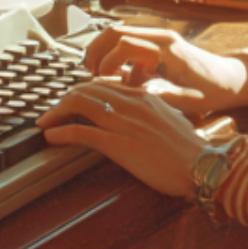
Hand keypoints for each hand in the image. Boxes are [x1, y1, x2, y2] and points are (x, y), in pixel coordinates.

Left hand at [37, 79, 208, 197]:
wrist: (202, 165)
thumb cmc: (189, 148)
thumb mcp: (169, 118)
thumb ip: (150, 108)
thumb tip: (136, 109)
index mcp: (143, 95)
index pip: (104, 82)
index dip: (82, 90)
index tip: (71, 101)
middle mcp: (131, 103)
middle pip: (87, 88)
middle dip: (64, 98)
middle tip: (52, 110)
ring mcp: (124, 122)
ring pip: (80, 103)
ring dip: (56, 111)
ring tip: (45, 121)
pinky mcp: (119, 144)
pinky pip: (81, 132)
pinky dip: (61, 131)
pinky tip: (51, 136)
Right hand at [81, 25, 247, 115]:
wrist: (233, 79)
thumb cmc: (214, 90)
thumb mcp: (189, 99)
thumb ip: (161, 94)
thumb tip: (134, 91)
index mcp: (167, 47)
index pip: (125, 43)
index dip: (108, 61)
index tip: (102, 80)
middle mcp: (161, 37)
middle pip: (116, 31)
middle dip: (97, 51)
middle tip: (90, 74)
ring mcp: (159, 39)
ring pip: (119, 34)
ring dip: (104, 52)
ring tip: (97, 76)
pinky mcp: (158, 46)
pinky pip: (129, 44)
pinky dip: (116, 56)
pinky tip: (117, 78)